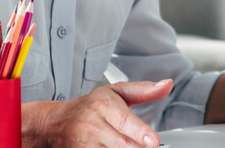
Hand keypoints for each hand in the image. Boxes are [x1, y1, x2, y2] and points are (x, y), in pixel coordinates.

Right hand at [23, 79, 172, 146]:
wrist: (57, 123)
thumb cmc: (92, 106)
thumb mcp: (116, 92)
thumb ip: (144, 90)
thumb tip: (167, 84)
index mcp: (103, 106)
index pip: (124, 121)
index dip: (140, 133)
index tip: (154, 142)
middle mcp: (93, 126)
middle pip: (122, 144)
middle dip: (138, 147)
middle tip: (150, 146)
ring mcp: (86, 145)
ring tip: (136, 145)